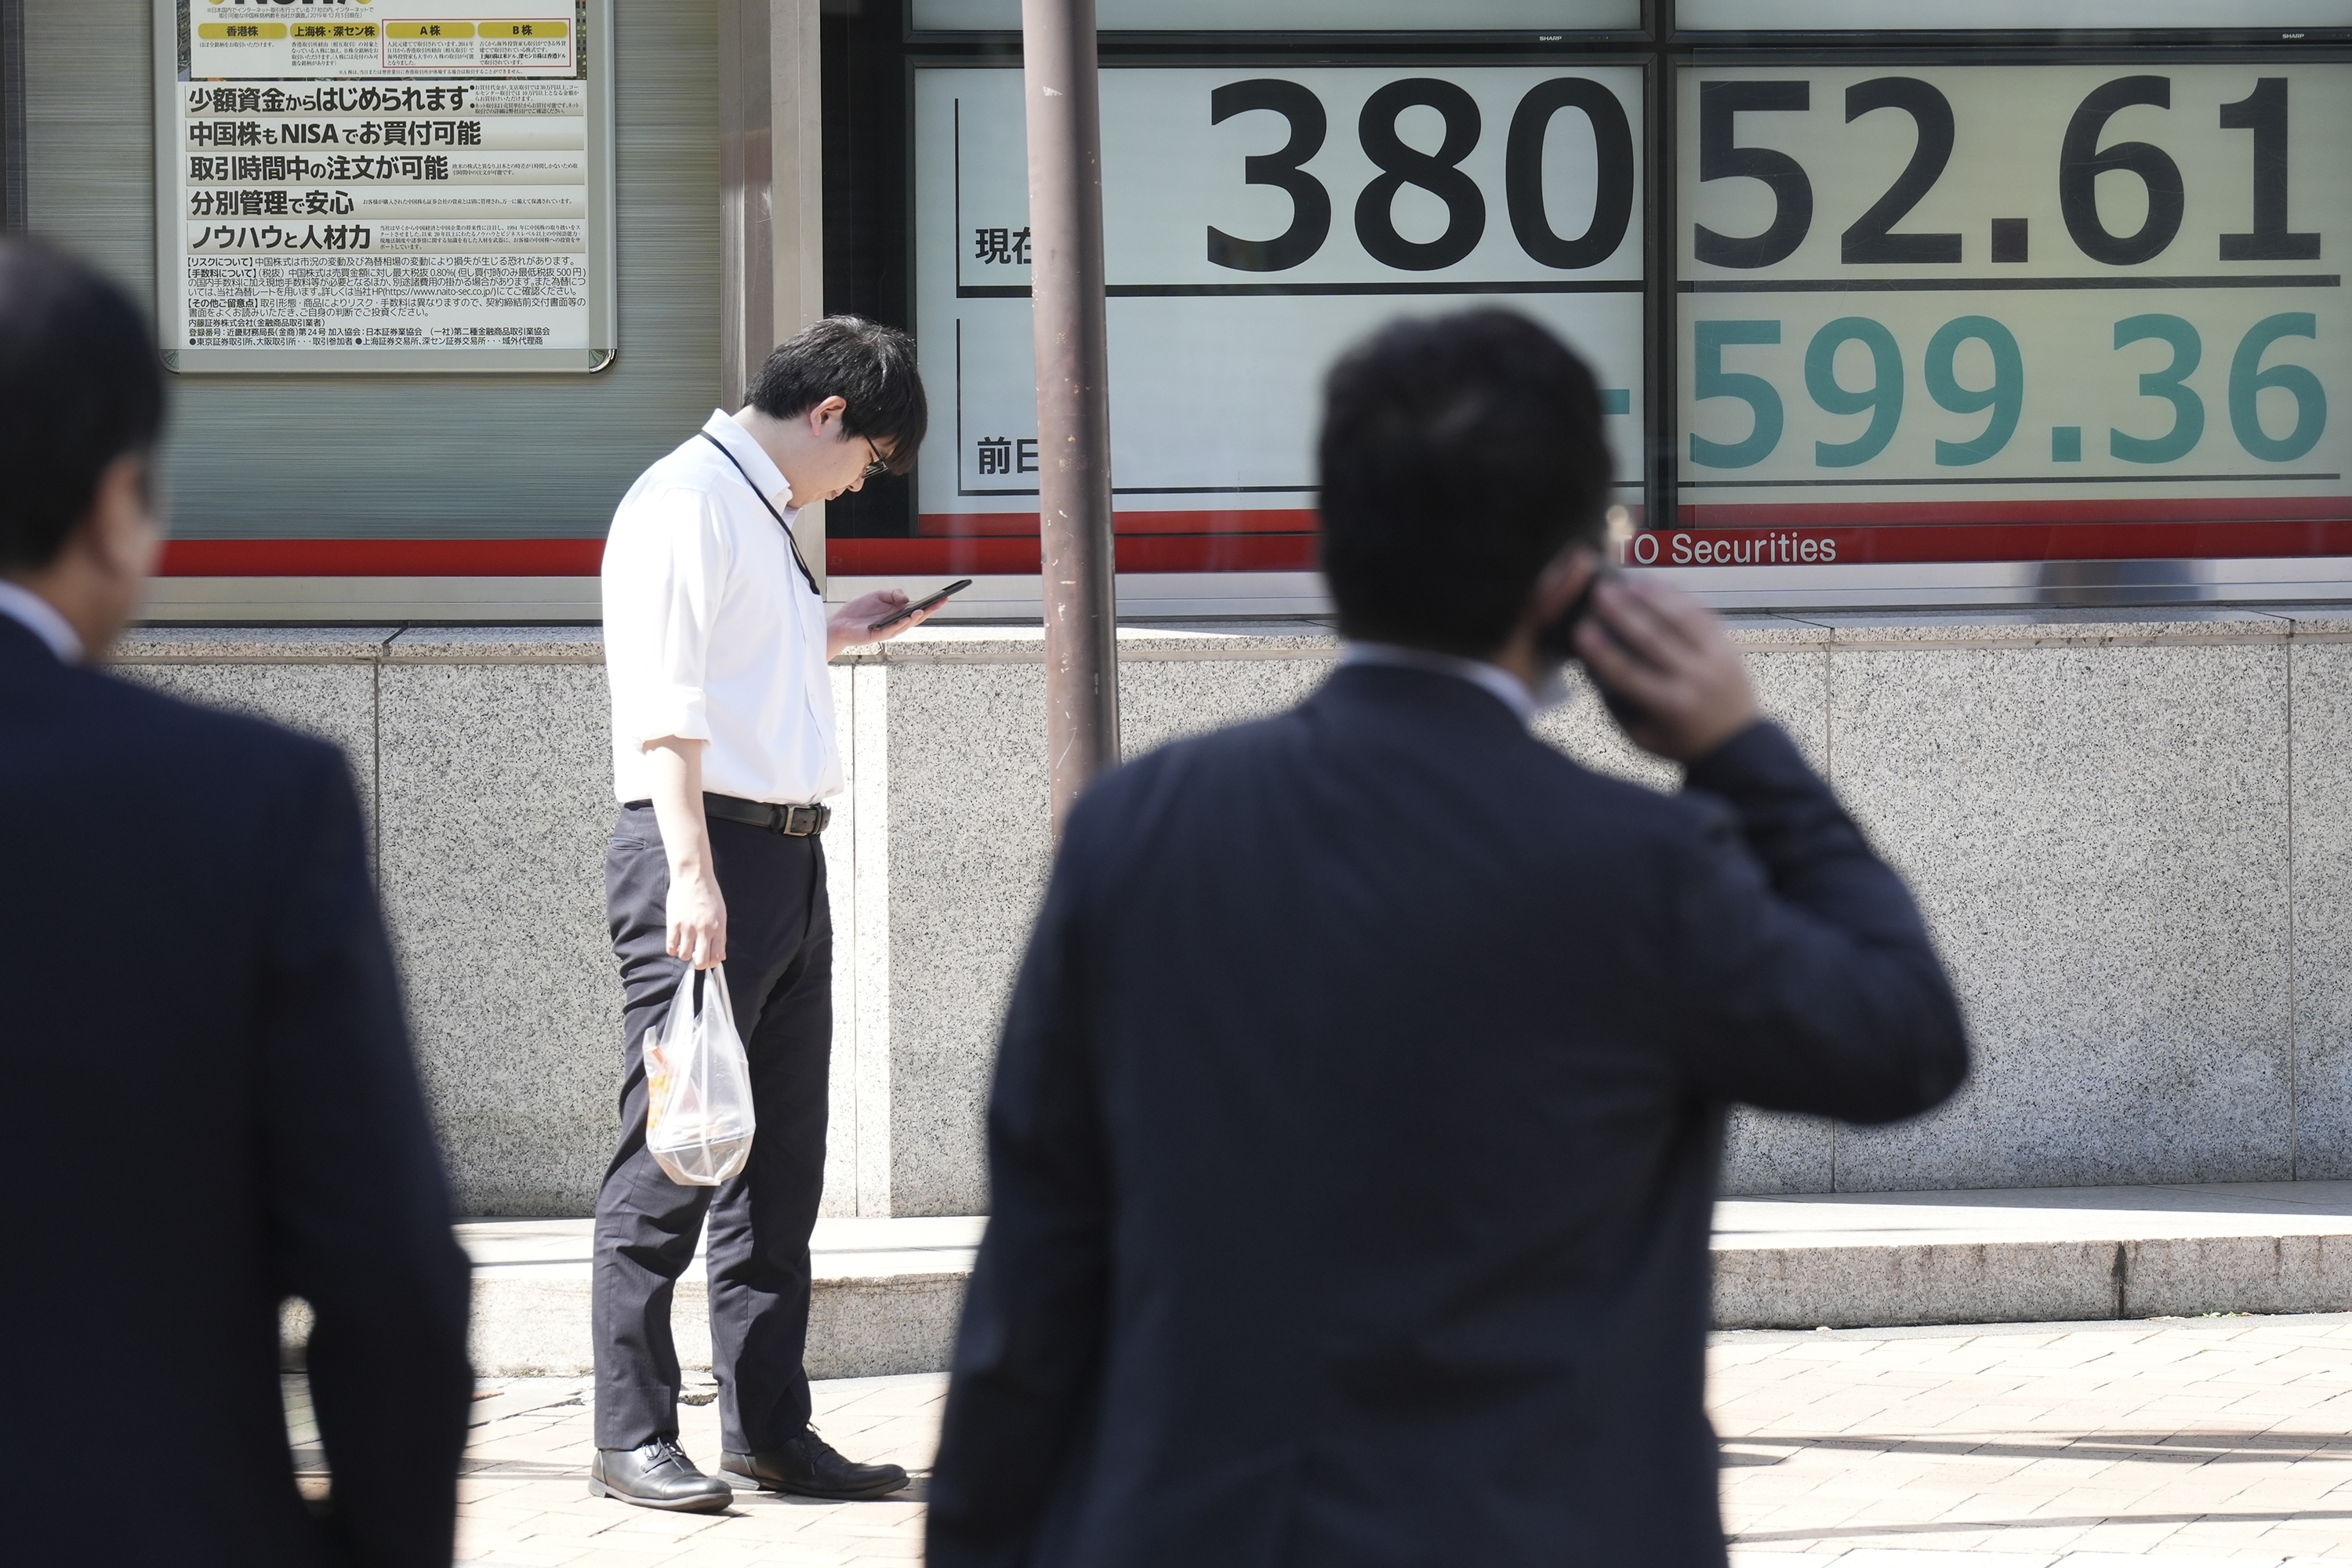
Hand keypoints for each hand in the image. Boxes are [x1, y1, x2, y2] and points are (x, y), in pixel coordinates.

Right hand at [666, 865, 727, 970]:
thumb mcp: (721, 913)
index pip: (717, 957)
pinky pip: (671, 947)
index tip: (708, 959)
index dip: (712, 963)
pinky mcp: (674, 924)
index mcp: (718, 928)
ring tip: (685, 947)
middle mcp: (704, 930)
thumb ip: (720, 934)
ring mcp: (688, 928)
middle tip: (696, 957)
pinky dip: (673, 949)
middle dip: (699, 964)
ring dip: (685, 955)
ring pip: (684, 956)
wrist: (693, 876)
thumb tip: (721, 954)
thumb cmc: (709, 893)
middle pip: (701, 961)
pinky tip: (675, 943)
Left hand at [828, 589, 932, 656]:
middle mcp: (896, 622)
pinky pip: (892, 629)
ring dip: (915, 617)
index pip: (917, 608)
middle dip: (930, 610)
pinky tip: (906, 617)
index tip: (943, 597)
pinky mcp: (879, 635)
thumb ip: (892, 594)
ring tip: (923, 609)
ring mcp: (889, 630)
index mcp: (897, 612)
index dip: (930, 604)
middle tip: (941, 602)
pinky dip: (900, 623)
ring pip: (906, 624)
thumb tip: (906, 598)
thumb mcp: (877, 595)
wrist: (841, 622)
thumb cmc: (858, 610)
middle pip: (916, 617)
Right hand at [1572, 574, 1759, 761]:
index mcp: (1670, 706)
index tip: (1581, 630)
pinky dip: (1677, 597)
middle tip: (1600, 592)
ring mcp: (1715, 659)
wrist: (1738, 743)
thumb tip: (1593, 667)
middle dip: (1623, 613)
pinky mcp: (1727, 646)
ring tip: (1627, 582)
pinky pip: (1701, 614)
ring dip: (1651, 597)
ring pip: (1680, 619)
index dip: (1602, 651)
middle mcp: (1694, 679)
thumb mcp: (1643, 736)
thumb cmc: (1681, 740)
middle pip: (1653, 639)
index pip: (1628, 673)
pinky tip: (1657, 587)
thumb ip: (1617, 705)